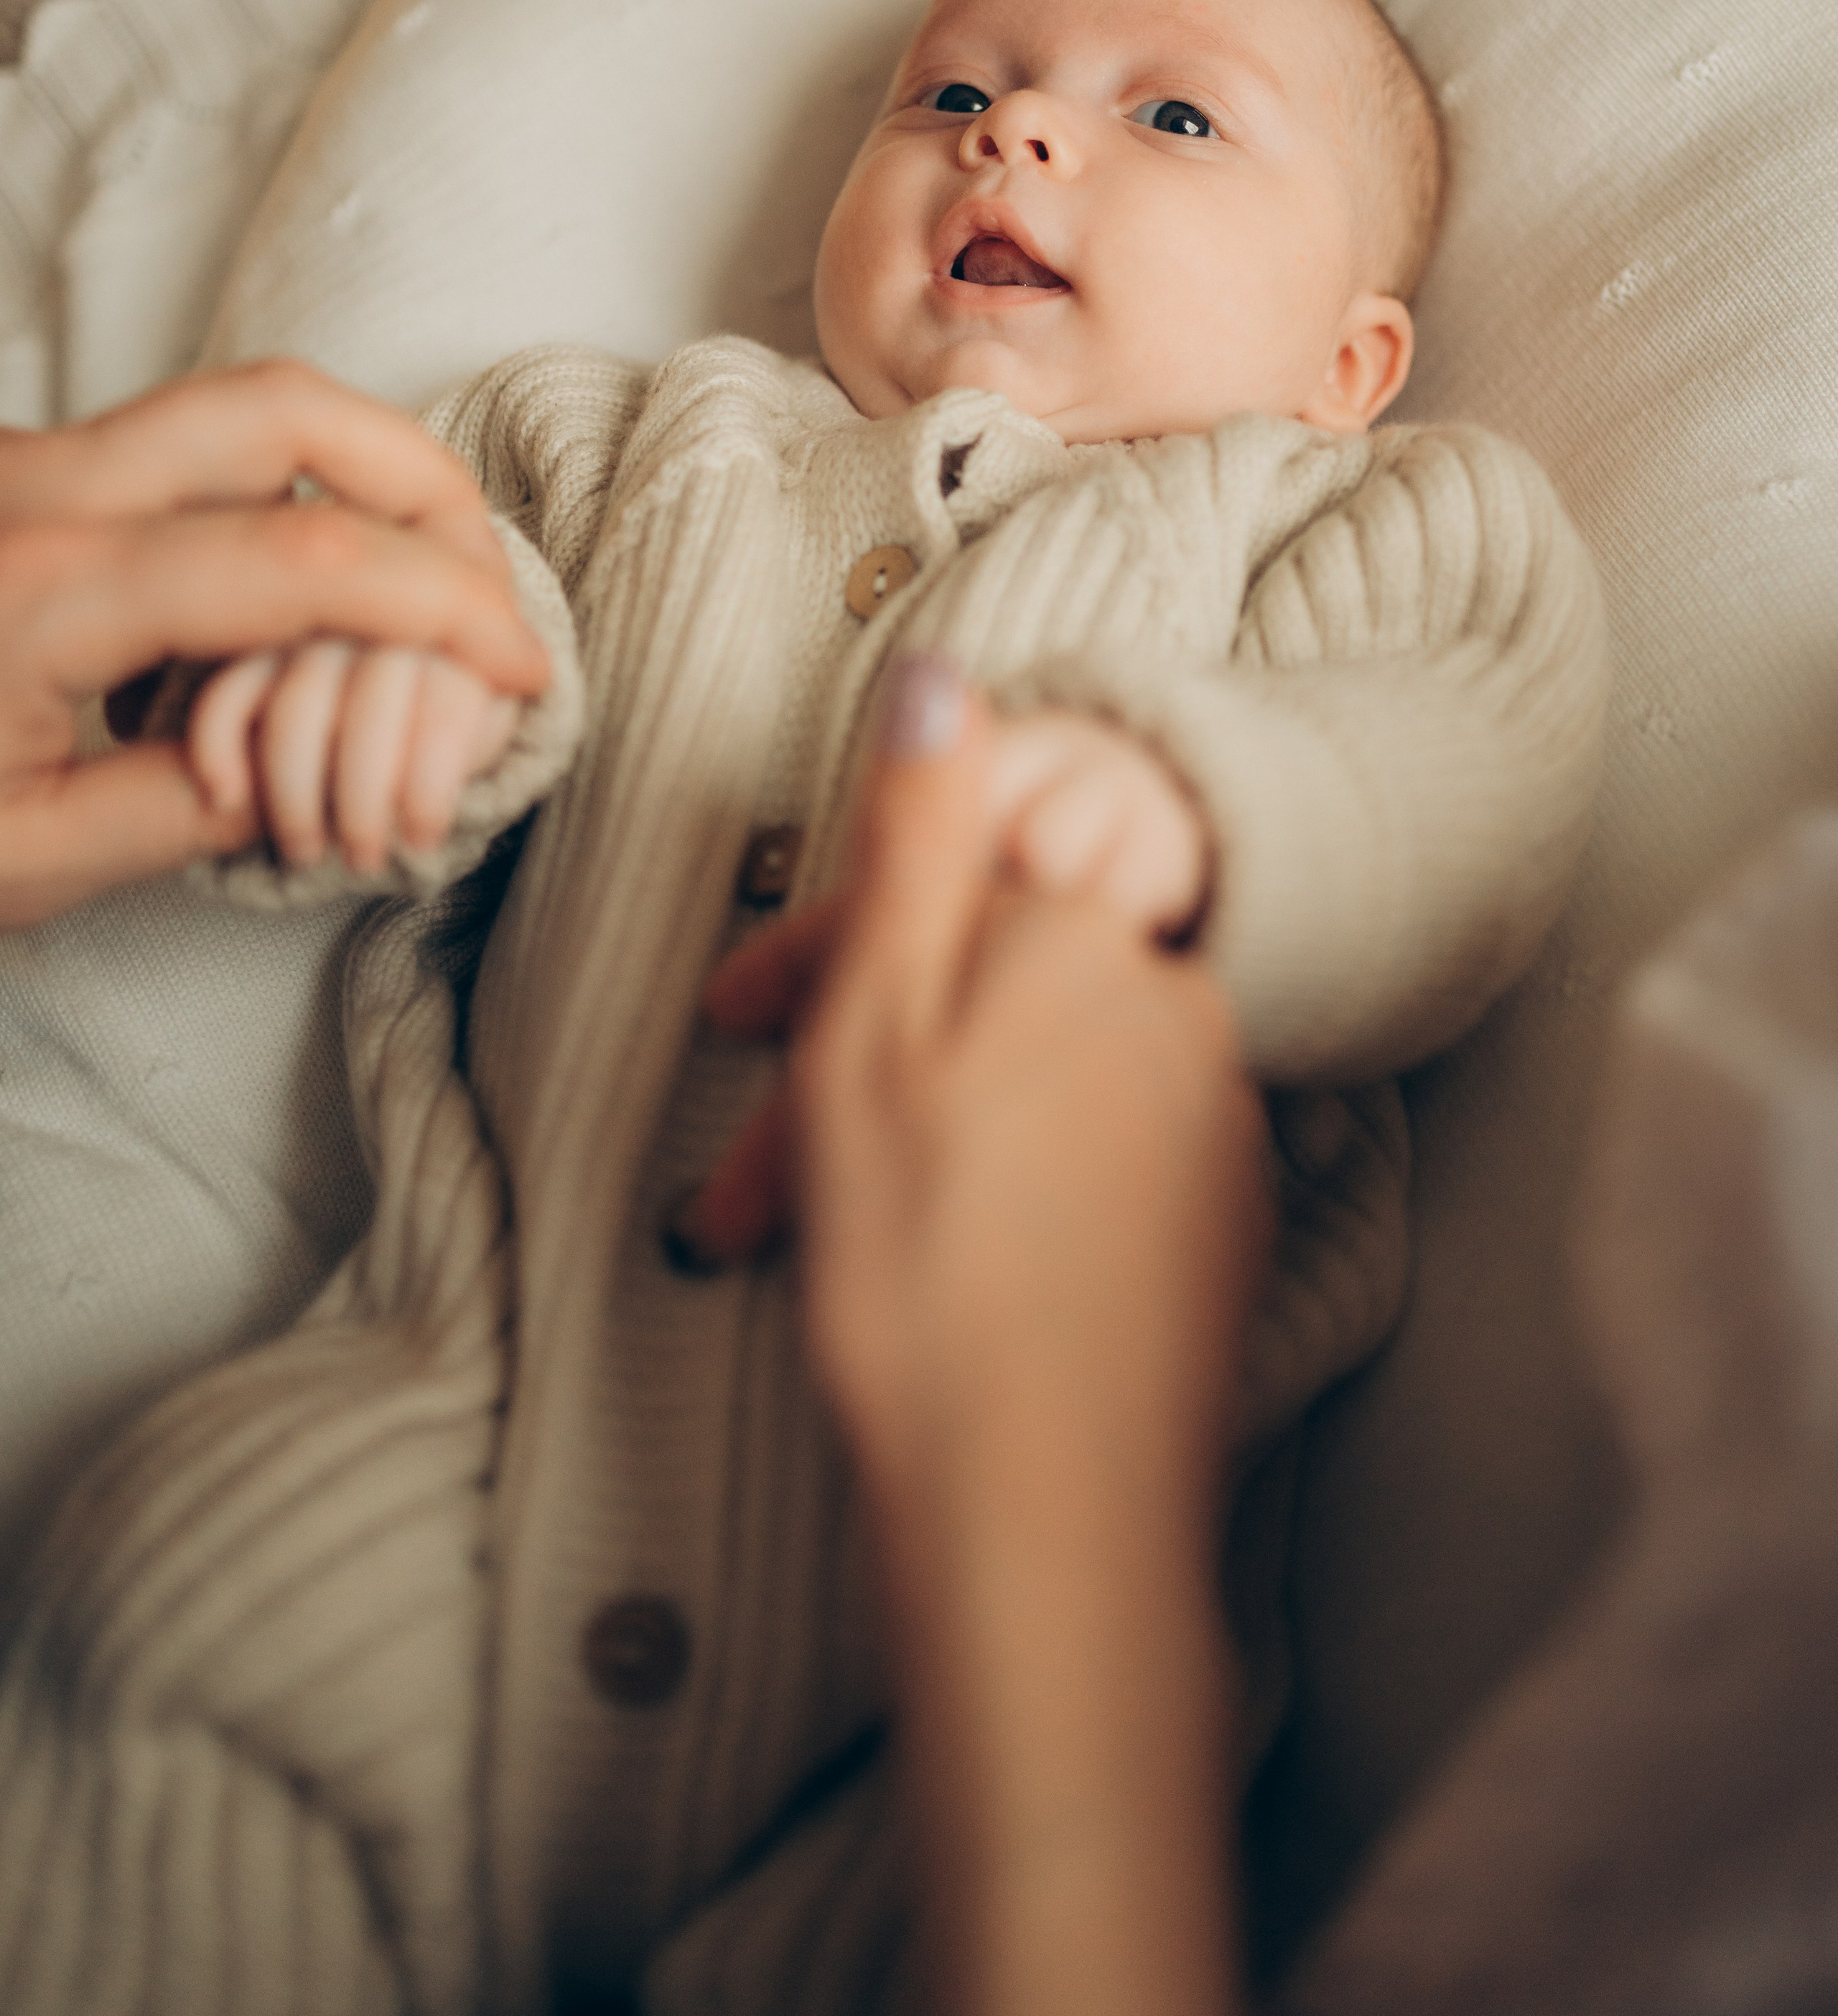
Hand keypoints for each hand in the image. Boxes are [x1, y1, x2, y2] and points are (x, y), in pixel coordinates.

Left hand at [0, 359, 549, 925]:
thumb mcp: (19, 860)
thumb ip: (182, 811)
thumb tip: (311, 784)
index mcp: (42, 589)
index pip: (304, 557)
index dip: (441, 610)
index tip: (520, 666)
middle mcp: (37, 487)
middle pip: (283, 410)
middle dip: (422, 480)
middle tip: (490, 576)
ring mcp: (19, 465)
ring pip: (228, 409)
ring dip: (350, 468)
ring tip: (419, 574)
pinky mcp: (13, 479)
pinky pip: (171, 447)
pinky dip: (269, 488)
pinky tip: (301, 583)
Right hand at [187, 640, 521, 873]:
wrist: (397, 657)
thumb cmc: (444, 707)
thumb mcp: (478, 721)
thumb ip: (469, 744)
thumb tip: (424, 821)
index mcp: (457, 630)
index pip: (445, 709)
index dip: (430, 785)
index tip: (421, 842)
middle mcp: (384, 612)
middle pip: (370, 709)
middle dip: (364, 802)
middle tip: (364, 861)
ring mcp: (312, 619)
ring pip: (297, 707)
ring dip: (296, 793)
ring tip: (305, 851)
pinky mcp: (251, 638)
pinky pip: (227, 691)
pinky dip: (219, 749)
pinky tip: (228, 799)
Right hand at [677, 706, 1210, 1269]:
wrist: (1044, 1513)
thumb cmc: (930, 1268)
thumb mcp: (878, 1022)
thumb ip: (922, 838)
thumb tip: (943, 675)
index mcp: (1085, 941)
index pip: (943, 894)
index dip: (823, 959)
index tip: (745, 1022)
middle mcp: (1172, 1012)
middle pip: (984, 1000)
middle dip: (857, 1074)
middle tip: (747, 1191)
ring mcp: (1208, 1125)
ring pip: (1021, 1093)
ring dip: (909, 1153)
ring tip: (815, 1253)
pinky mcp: (1216, 1225)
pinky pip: (1079, 1170)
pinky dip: (992, 1204)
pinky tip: (927, 1280)